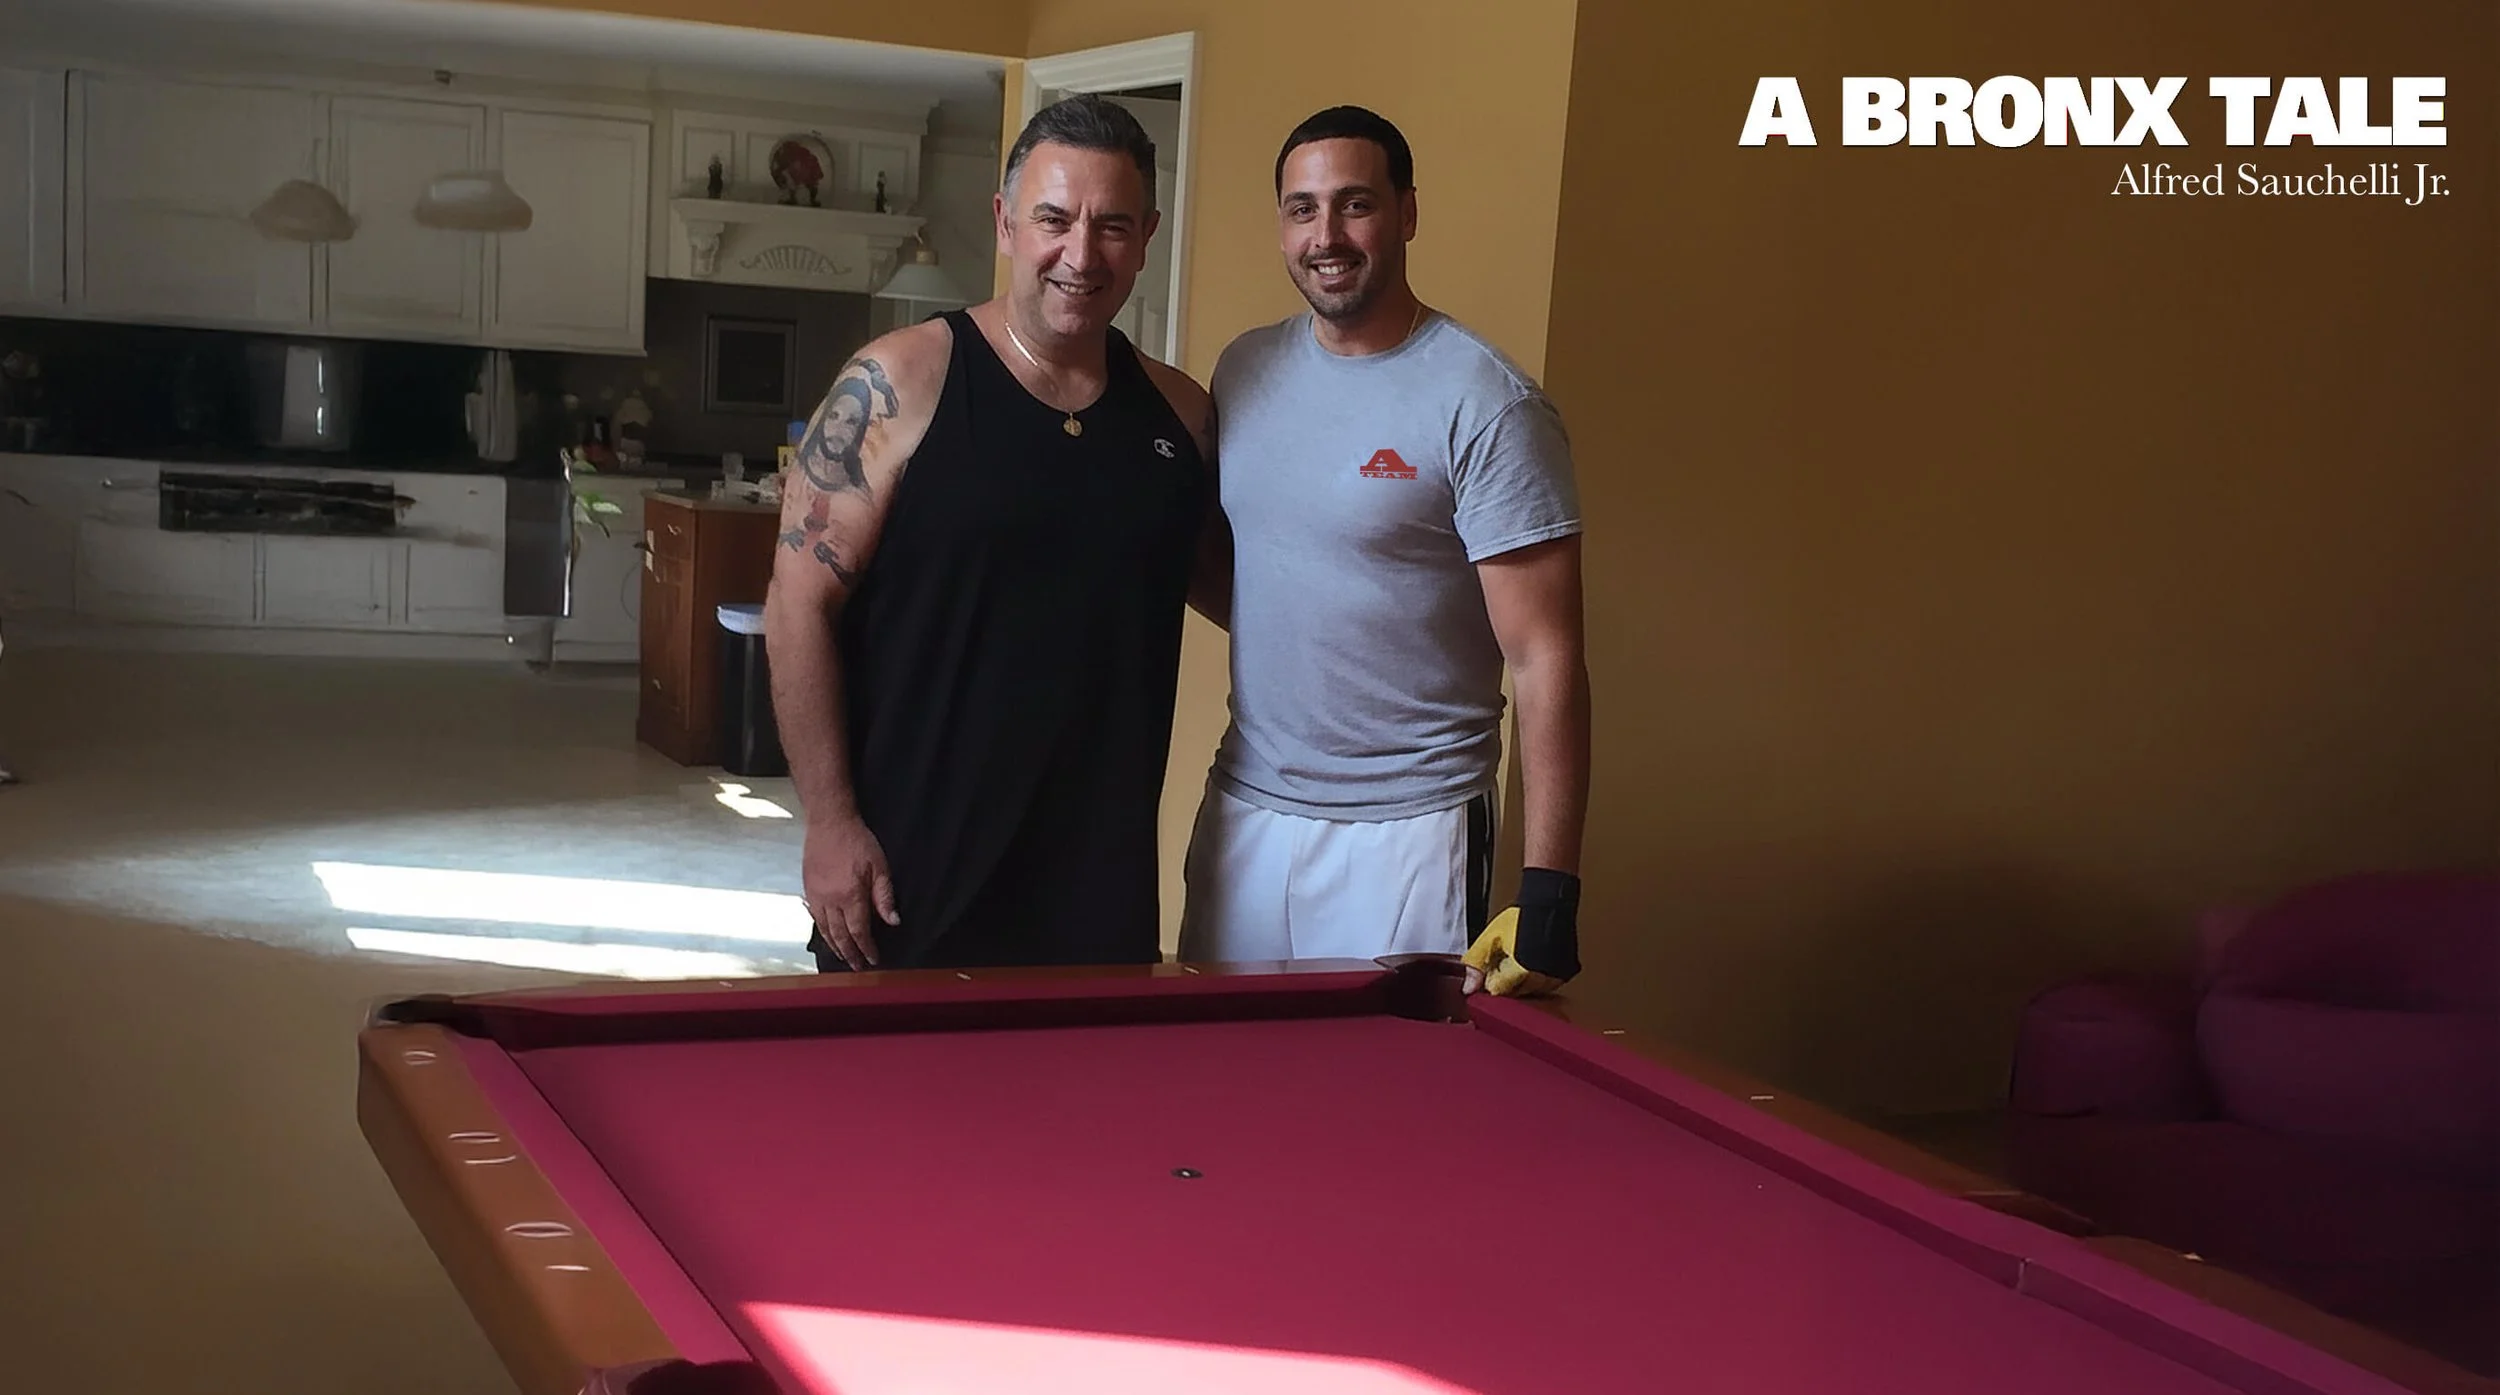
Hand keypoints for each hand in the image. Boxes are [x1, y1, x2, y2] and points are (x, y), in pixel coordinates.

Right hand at [802, 813, 898, 969]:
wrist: (829, 823)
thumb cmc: (857, 841)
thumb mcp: (880, 866)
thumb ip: (884, 896)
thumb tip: (893, 921)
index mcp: (850, 895)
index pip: (859, 931)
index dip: (867, 948)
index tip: (873, 958)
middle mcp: (830, 900)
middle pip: (840, 935)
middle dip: (851, 953)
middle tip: (858, 966)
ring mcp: (816, 896)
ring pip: (825, 930)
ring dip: (835, 946)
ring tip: (844, 957)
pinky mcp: (808, 889)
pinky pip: (814, 918)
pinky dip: (822, 931)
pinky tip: (828, 936)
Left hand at [1462, 868, 1581, 997]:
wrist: (1548, 903)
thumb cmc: (1519, 917)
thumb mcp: (1489, 938)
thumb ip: (1475, 964)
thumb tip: (1469, 988)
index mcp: (1520, 971)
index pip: (1498, 992)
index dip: (1490, 980)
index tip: (1491, 969)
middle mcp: (1541, 978)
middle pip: (1515, 994)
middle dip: (1507, 982)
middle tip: (1505, 960)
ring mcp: (1555, 977)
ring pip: (1532, 992)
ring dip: (1524, 982)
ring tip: (1520, 959)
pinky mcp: (1565, 973)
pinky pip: (1548, 985)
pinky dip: (1540, 978)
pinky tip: (1534, 962)